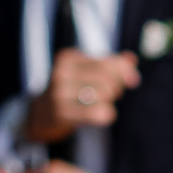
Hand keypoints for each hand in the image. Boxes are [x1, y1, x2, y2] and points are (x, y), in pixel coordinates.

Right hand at [25, 49, 139, 141]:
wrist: (41, 115)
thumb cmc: (72, 91)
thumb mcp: (88, 72)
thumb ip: (113, 65)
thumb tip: (132, 61)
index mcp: (68, 58)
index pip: (107, 62)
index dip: (125, 71)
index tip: (132, 80)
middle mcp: (61, 72)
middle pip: (108, 78)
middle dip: (117, 88)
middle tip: (112, 95)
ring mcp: (59, 93)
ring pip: (104, 94)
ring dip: (110, 101)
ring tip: (103, 104)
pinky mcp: (61, 113)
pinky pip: (97, 112)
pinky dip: (107, 114)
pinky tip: (105, 115)